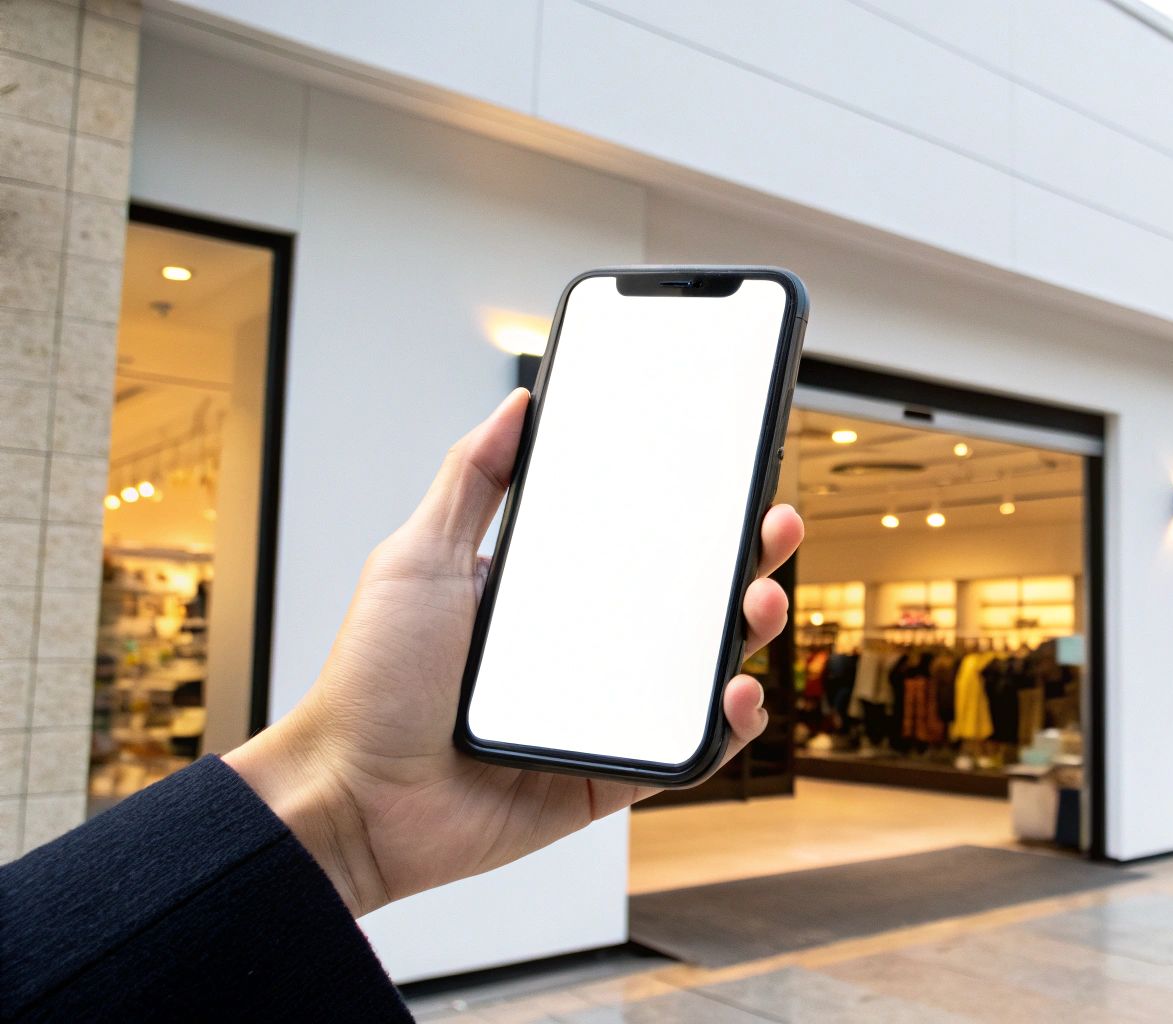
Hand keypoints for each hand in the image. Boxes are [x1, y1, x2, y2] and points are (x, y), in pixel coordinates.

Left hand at [225, 389, 803, 916]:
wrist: (348, 798)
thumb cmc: (369, 683)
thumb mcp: (418, 558)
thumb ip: (471, 480)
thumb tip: (518, 405)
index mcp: (547, 597)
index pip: (639, 544)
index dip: (692, 513)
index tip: (731, 475)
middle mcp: (584, 652)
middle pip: (687, 602)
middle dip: (743, 561)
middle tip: (773, 528)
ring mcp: (602, 715)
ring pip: (700, 672)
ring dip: (747, 633)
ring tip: (762, 603)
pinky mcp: (609, 777)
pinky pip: (686, 753)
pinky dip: (725, 728)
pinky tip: (736, 693)